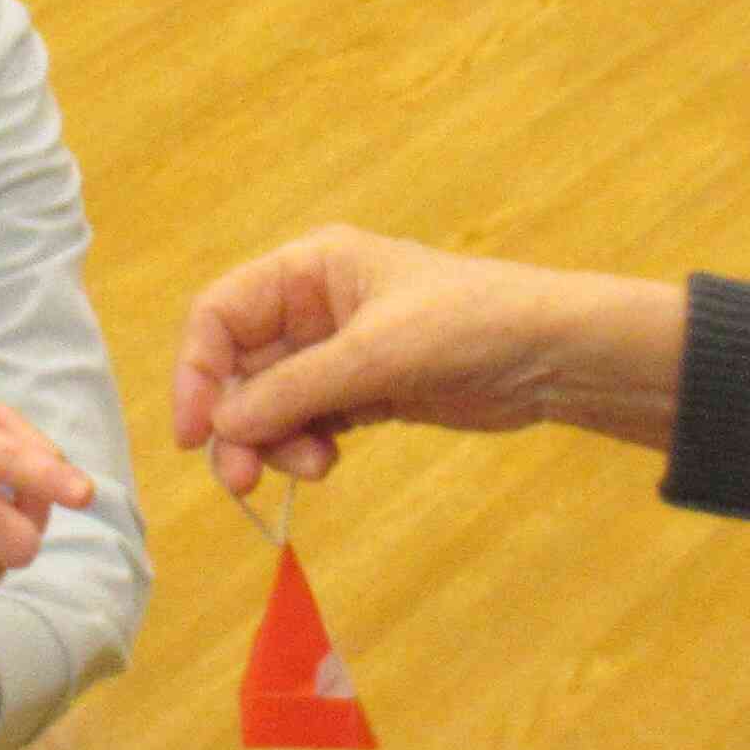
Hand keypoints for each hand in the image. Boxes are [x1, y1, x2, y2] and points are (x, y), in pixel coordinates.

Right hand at [173, 227, 624, 492]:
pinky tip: (327, 462)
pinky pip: (306, 422)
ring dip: (273, 441)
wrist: (554, 355)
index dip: (196, 370)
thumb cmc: (469, 324)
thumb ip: (295, 389)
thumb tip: (222, 427)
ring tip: (311, 468)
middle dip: (237, 422)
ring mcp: (336, 352)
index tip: (195, 432)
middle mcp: (312, 306)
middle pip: (238, 367)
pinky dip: (303, 446)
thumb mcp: (376, 353)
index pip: (220, 314)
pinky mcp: (362, 392)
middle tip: (244, 480)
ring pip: (269, 403)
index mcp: (309, 269)